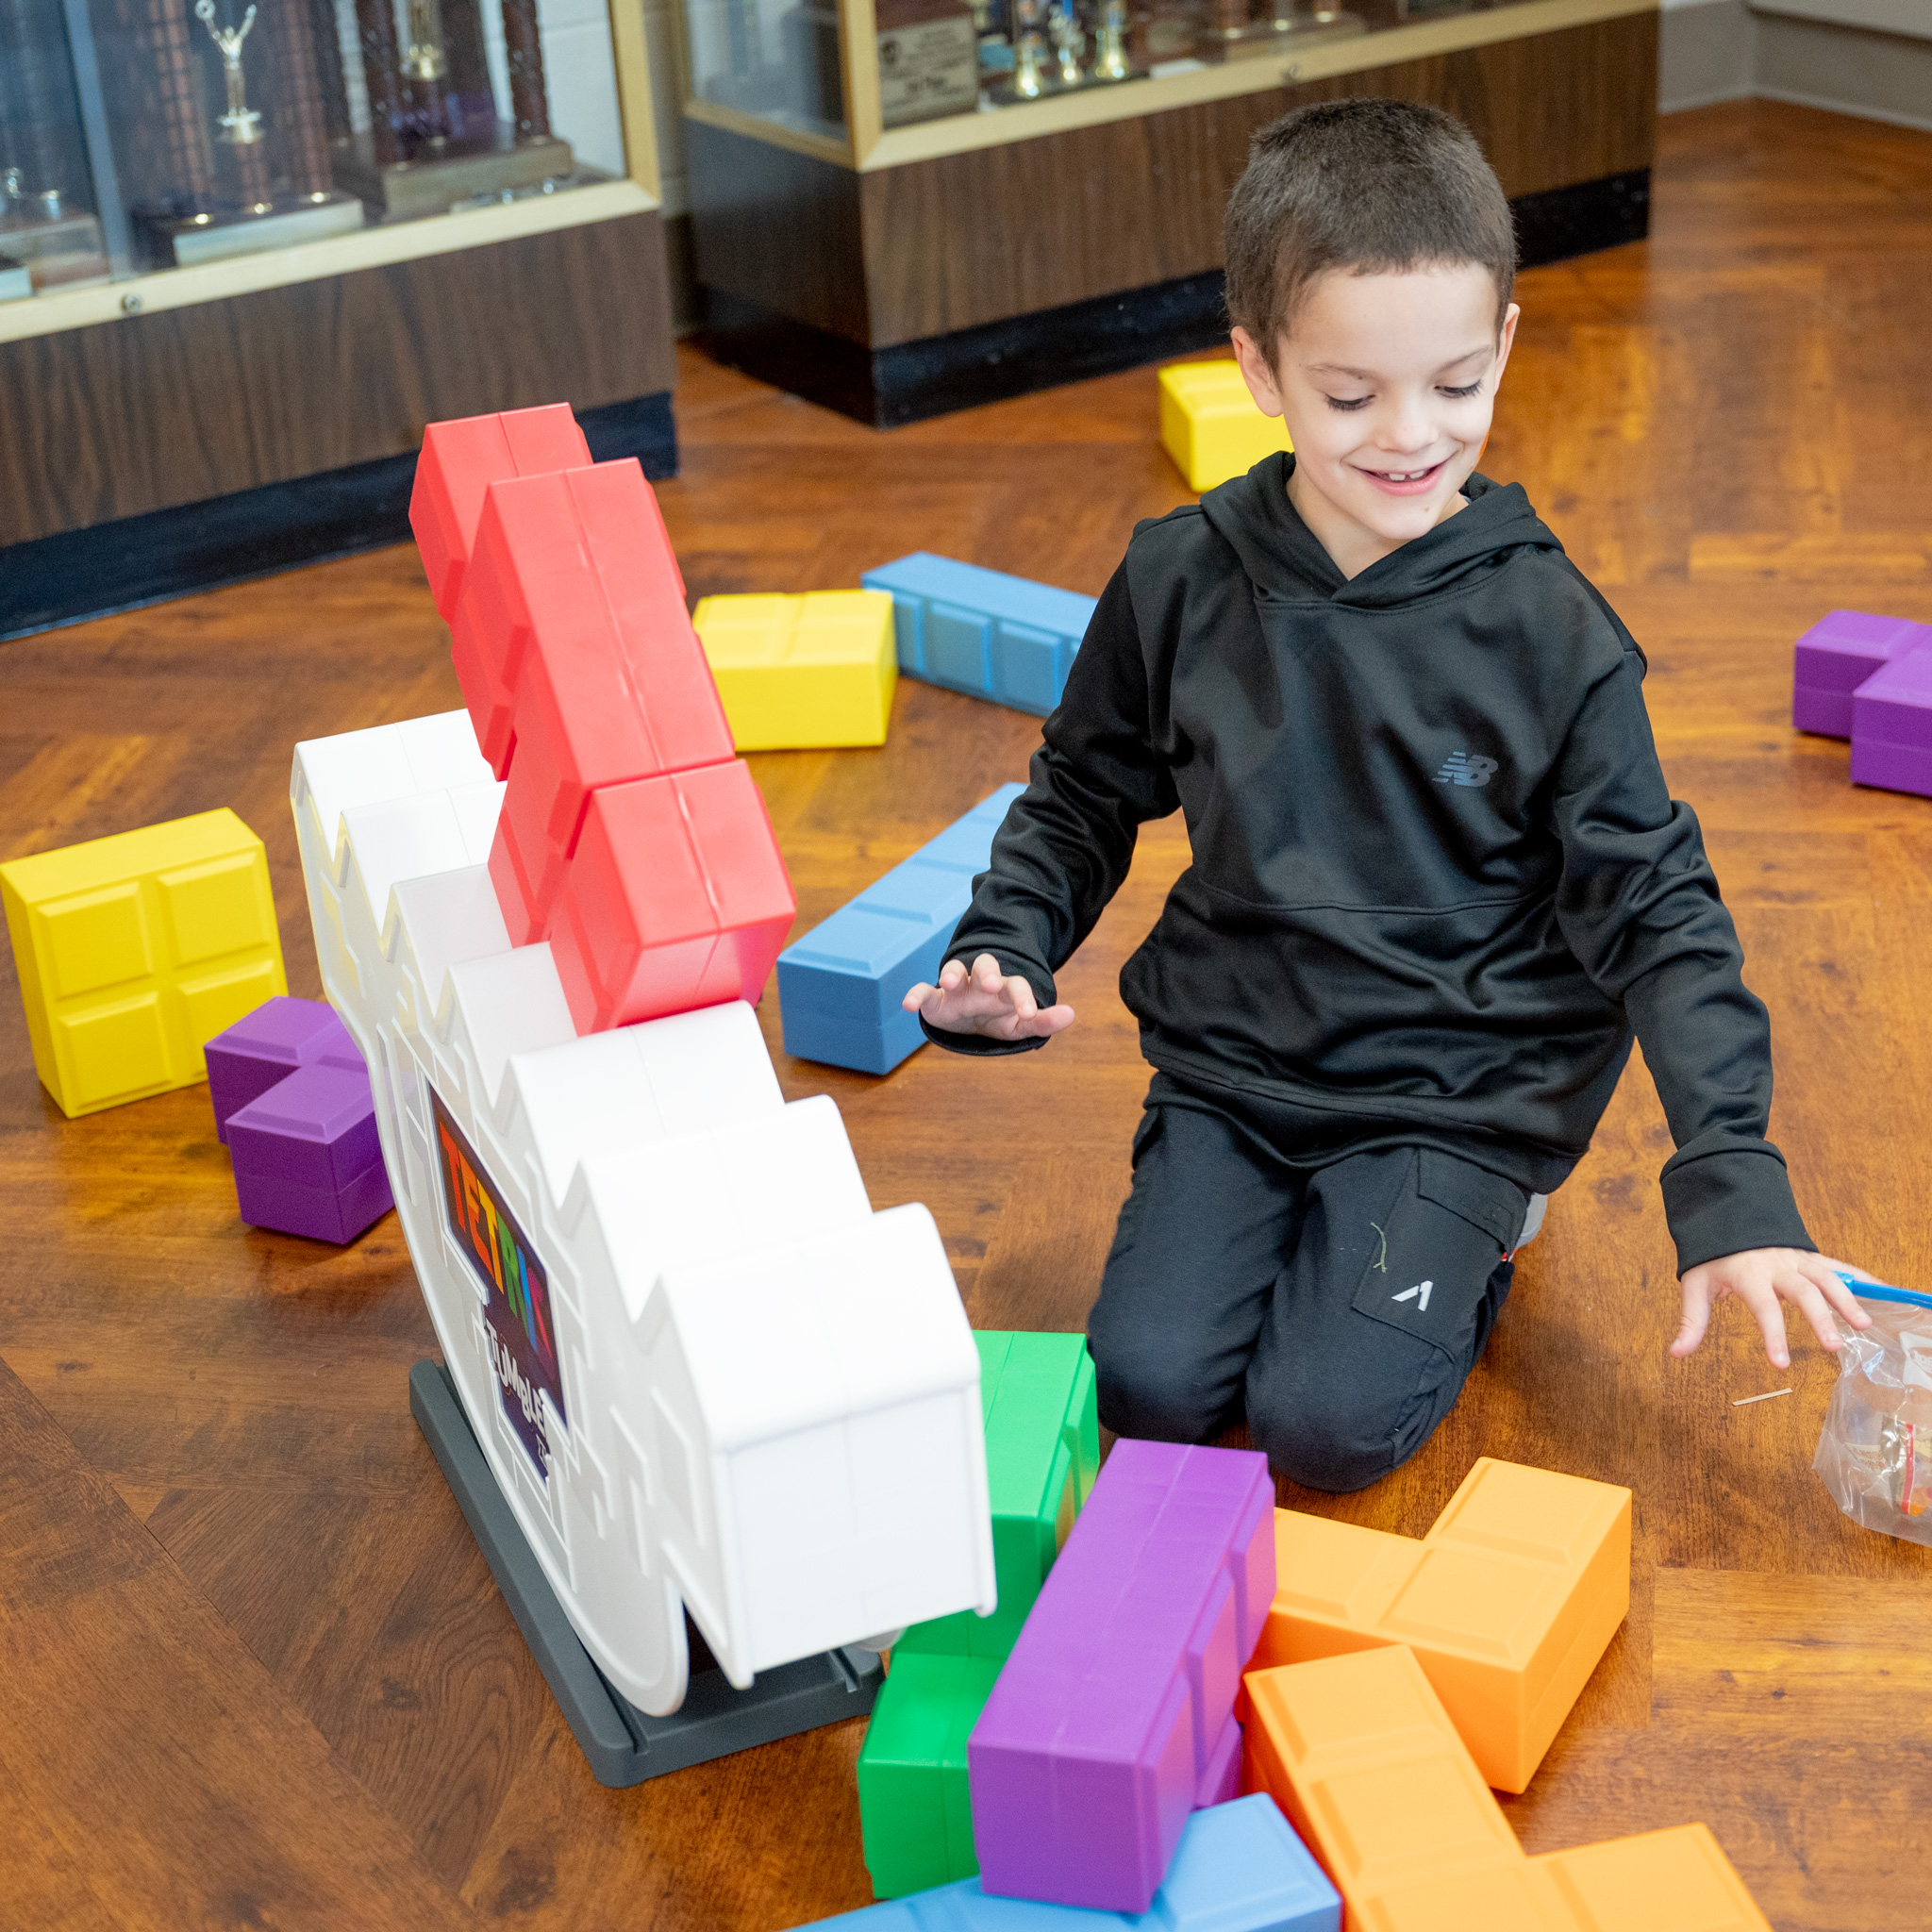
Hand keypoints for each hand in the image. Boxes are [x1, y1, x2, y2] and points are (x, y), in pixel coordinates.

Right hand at [903, 953, 1075, 1043]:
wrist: (970, 1020)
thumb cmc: (999, 1017)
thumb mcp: (1020, 1024)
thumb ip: (1043, 1021)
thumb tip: (1071, 1013)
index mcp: (1004, 989)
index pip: (1016, 986)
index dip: (1023, 998)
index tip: (1028, 1012)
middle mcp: (980, 983)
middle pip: (985, 966)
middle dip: (988, 972)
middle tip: (991, 985)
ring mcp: (956, 989)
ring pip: (954, 971)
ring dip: (952, 974)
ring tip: (949, 984)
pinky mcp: (934, 999)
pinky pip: (923, 990)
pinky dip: (915, 995)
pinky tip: (908, 1005)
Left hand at [1671, 1249, 1872, 1367]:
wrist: (1727, 1213)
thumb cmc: (1712, 1255)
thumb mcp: (1695, 1283)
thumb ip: (1692, 1320)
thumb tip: (1676, 1352)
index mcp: (1748, 1273)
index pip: (1763, 1307)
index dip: (1772, 1335)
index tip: (1779, 1364)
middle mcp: (1776, 1265)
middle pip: (1803, 1292)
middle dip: (1820, 1318)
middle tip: (1834, 1346)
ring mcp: (1796, 1258)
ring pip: (1827, 1276)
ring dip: (1847, 1299)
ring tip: (1864, 1325)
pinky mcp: (1809, 1256)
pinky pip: (1839, 1266)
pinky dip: (1862, 1278)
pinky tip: (1885, 1293)